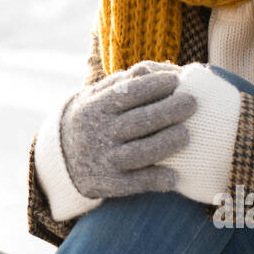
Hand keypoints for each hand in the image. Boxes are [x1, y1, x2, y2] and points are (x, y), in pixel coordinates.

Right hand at [60, 61, 195, 199]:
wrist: (62, 159)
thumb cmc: (92, 119)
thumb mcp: (95, 97)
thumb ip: (120, 83)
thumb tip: (148, 70)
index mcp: (95, 108)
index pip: (127, 93)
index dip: (153, 86)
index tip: (175, 81)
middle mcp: (98, 133)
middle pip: (138, 121)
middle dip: (169, 111)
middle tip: (192, 103)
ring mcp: (104, 160)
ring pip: (139, 153)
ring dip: (166, 144)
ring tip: (186, 134)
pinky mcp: (109, 183)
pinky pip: (135, 183)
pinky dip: (155, 180)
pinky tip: (174, 177)